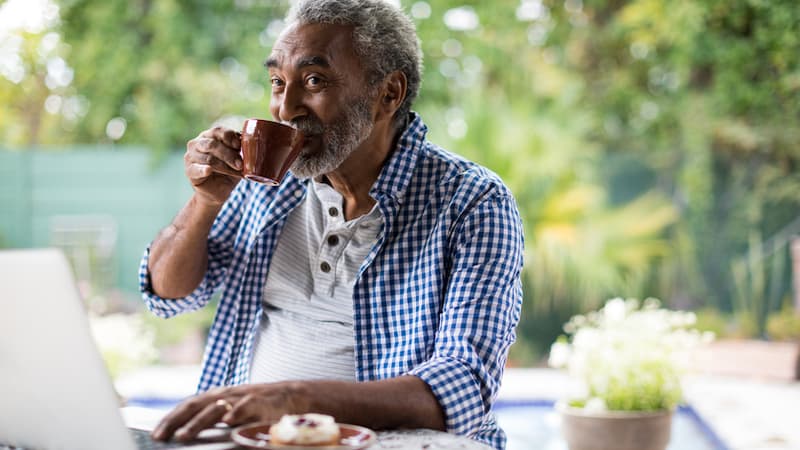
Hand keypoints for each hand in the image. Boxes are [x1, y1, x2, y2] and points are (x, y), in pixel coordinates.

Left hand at [152, 382, 309, 441]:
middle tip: (162, 437)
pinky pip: (247, 406)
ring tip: (183, 436)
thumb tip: (184, 432)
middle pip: (195, 405)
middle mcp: (225, 394)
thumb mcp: (231, 410)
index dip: (171, 418)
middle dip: (176, 421)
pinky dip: (236, 412)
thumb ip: (212, 417)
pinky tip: (227, 421)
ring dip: (198, 422)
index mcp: (216, 396)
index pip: (188, 406)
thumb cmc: (258, 406)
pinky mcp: (261, 401)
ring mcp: (242, 396)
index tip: (156, 434)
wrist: (291, 395)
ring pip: (216, 408)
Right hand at [184, 126, 243, 206]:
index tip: (239, 146)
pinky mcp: (189, 171)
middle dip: (229, 154)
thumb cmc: (229, 171)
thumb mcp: (236, 158)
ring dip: (225, 166)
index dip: (229, 137)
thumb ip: (240, 148)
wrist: (219, 191)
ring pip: (208, 158)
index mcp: (209, 136)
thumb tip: (251, 142)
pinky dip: (203, 169)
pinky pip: (196, 169)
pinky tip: (208, 170)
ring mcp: (191, 157)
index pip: (218, 131)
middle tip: (240, 164)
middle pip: (213, 144)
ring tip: (236, 172)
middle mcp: (197, 143)